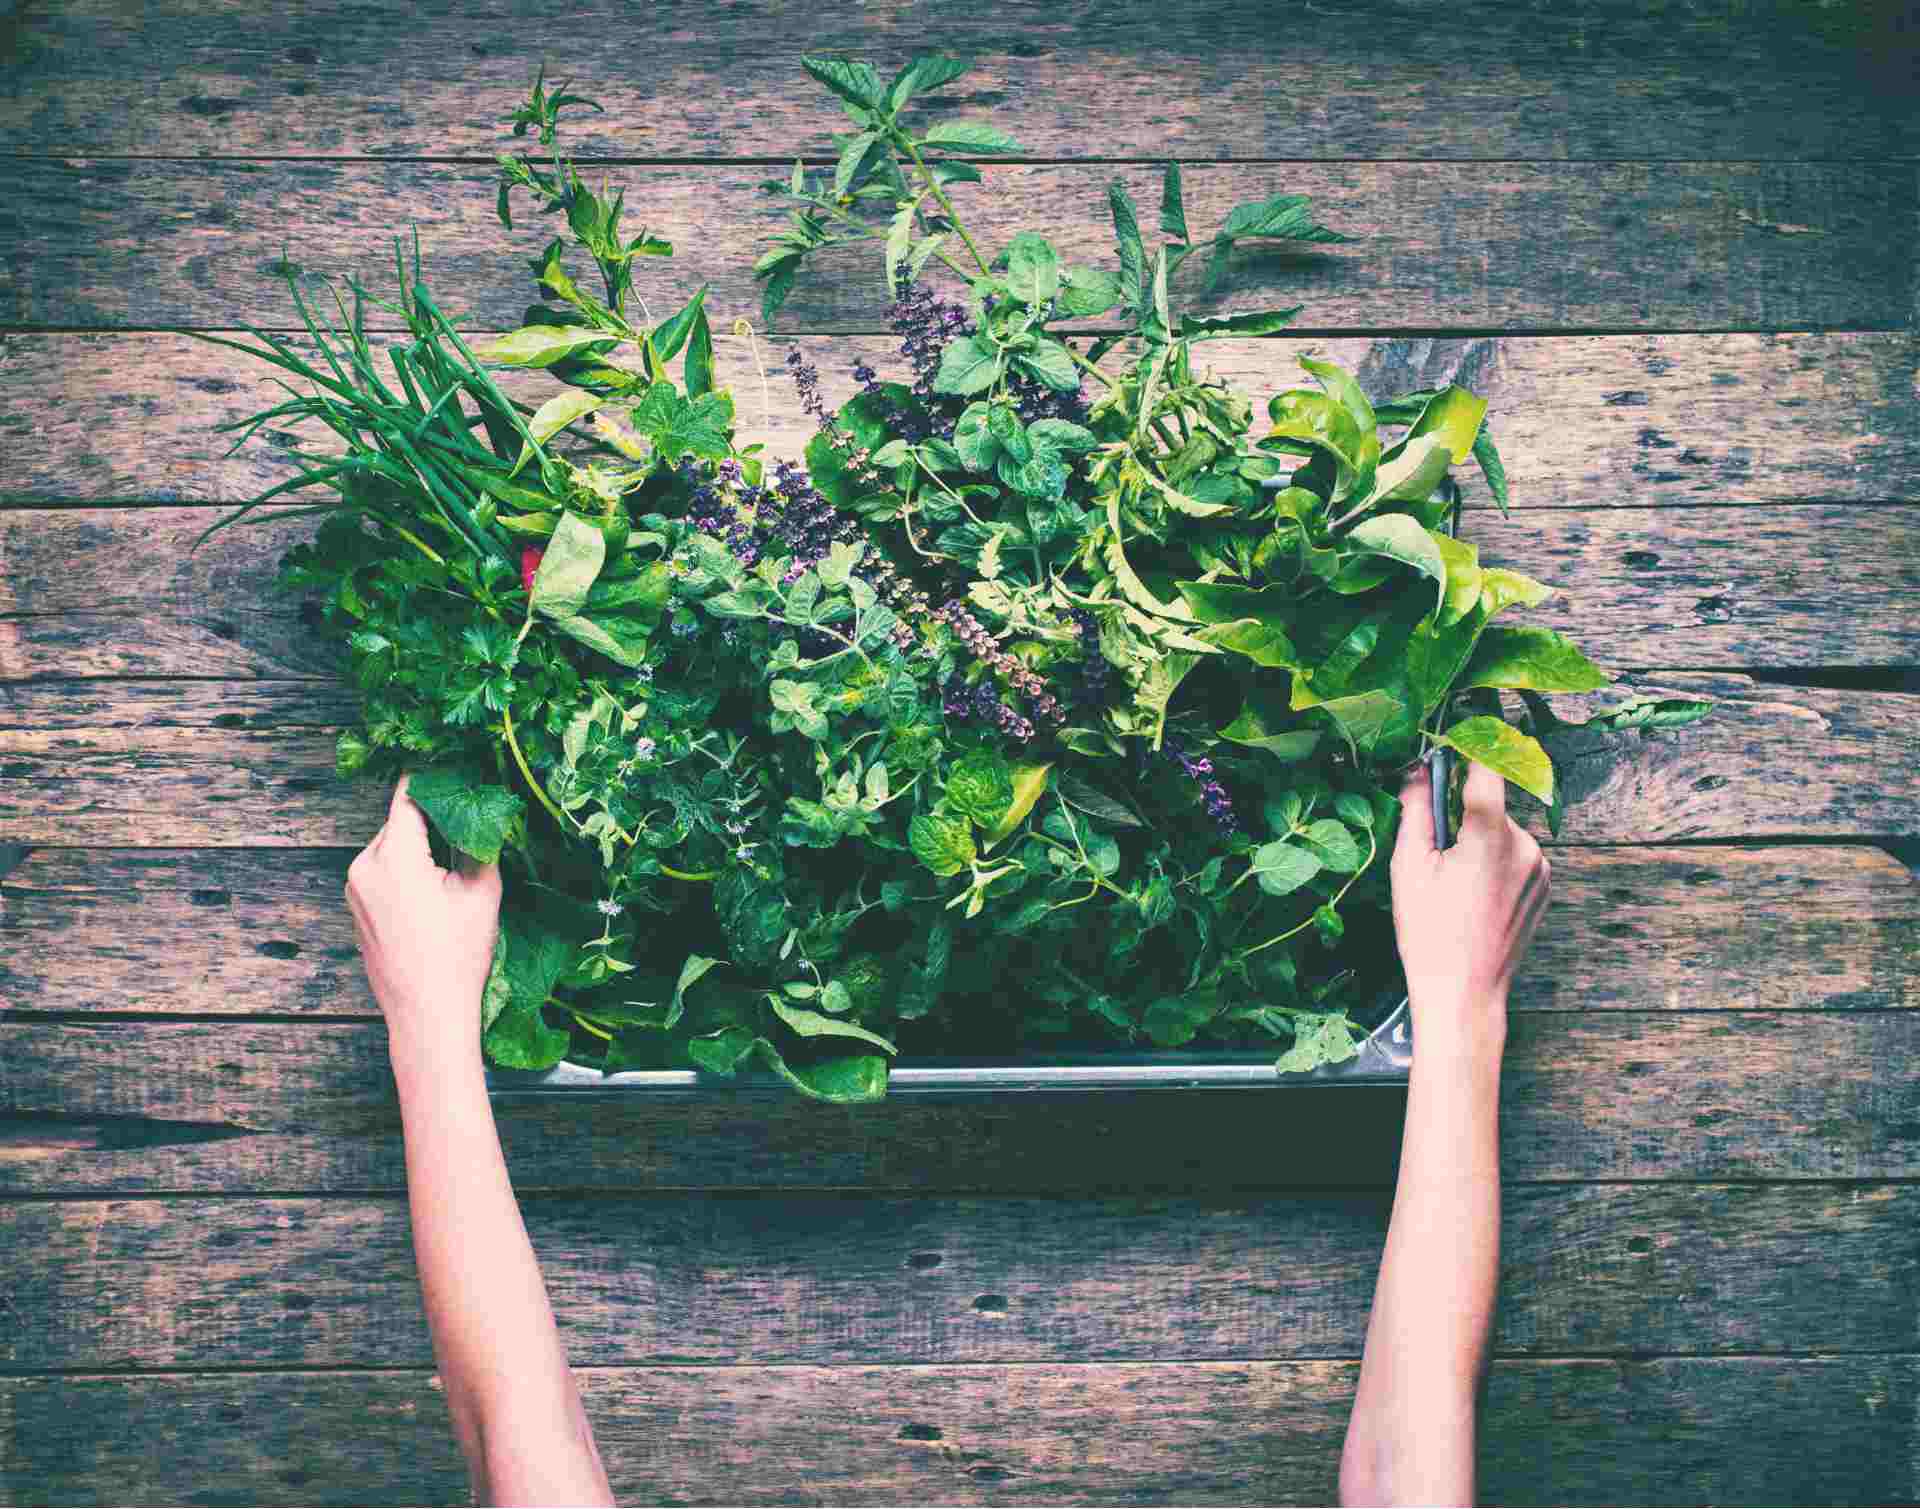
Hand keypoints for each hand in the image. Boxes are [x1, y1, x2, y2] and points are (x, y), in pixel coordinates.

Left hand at [346, 775, 502, 1063]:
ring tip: (451, 869)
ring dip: (418, 849)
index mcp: (395, 857)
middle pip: (399, 823)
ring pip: (390, 849)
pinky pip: (381, 874)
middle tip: (466, 826)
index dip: (433, 779)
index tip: (453, 770)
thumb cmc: (458, 955)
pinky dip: (405, 872)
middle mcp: (364, 867)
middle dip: (431, 820)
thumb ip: (478, 842)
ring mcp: (354, 890)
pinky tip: (432, 895)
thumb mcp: (481, 891)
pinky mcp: (356, 909)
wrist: (426, 1013)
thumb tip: (480, 810)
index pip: (409, 796)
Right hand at [1390, 757, 1549, 1041]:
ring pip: (1503, 833)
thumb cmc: (1430, 933)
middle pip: (1490, 806)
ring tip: (1454, 885)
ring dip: (1480, 842)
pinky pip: (1517, 857)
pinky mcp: (1545, 888)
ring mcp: (1540, 868)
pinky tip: (1474, 897)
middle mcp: (1525, 844)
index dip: (1475, 742)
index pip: (1488, 766)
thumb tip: (1418, 769)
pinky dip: (1496, 864)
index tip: (1462, 728)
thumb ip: (1416, 809)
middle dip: (1463, 815)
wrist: (1465, 992)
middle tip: (1435, 850)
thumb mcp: (1409, 867)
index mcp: (1490, 833)